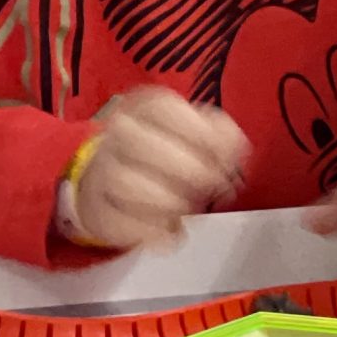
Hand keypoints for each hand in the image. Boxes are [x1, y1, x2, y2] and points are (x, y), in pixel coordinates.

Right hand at [61, 89, 249, 251]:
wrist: (108, 180)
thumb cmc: (162, 153)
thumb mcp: (192, 133)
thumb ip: (220, 135)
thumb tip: (238, 147)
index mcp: (144, 106)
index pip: (167, 110)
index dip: (203, 135)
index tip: (226, 158)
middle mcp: (118, 132)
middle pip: (150, 148)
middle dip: (192, 171)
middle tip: (216, 187)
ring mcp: (102, 170)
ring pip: (129, 184)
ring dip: (170, 201)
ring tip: (189, 207)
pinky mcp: (98, 208)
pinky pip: (121, 221)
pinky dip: (153, 231)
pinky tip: (172, 230)